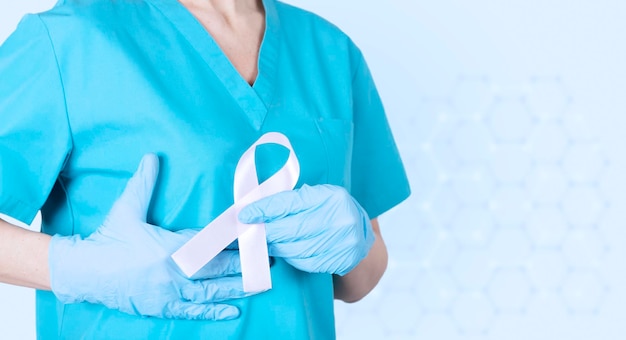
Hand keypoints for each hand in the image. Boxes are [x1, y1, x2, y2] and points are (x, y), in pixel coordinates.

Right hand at [49, 154, 245, 319]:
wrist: (84, 272)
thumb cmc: (108, 239)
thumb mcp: (126, 208)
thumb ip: (143, 182)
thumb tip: (152, 155)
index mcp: (170, 246)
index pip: (210, 241)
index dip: (234, 238)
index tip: (255, 233)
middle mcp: (174, 272)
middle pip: (218, 268)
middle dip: (246, 263)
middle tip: (270, 257)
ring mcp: (169, 293)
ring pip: (211, 292)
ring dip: (238, 287)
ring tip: (263, 282)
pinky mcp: (162, 308)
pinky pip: (192, 312)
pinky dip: (213, 312)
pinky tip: (234, 311)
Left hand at [238, 184, 374, 275]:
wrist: (362, 239)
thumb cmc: (332, 214)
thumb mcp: (319, 199)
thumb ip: (293, 202)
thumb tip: (255, 209)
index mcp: (331, 196)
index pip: (289, 203)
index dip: (264, 210)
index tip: (244, 215)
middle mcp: (340, 218)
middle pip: (290, 228)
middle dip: (266, 232)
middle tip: (250, 233)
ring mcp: (343, 241)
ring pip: (296, 249)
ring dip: (276, 248)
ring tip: (266, 244)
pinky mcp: (341, 260)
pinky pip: (306, 262)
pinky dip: (292, 259)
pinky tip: (286, 253)